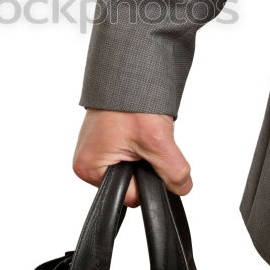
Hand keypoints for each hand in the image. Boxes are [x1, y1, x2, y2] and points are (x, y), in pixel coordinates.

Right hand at [72, 108, 192, 206]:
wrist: (126, 72)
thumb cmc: (129, 100)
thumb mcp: (157, 141)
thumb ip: (174, 172)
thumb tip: (182, 188)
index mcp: (89, 168)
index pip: (130, 196)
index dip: (148, 180)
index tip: (150, 156)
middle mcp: (87, 162)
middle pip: (131, 184)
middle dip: (145, 165)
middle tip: (147, 141)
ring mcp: (94, 151)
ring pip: (132, 169)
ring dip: (144, 154)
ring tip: (142, 133)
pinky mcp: (104, 142)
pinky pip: (128, 155)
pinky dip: (139, 145)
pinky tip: (138, 131)